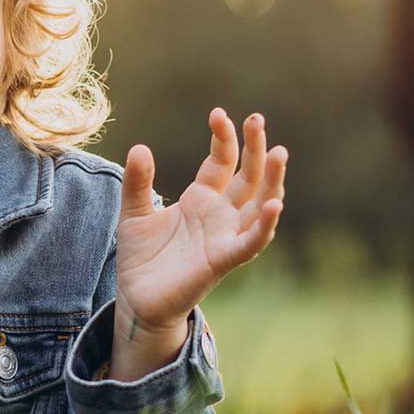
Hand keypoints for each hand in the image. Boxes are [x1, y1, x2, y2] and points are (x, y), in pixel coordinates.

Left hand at [114, 108, 286, 342]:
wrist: (137, 299)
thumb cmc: (141, 257)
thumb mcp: (133, 212)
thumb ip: (137, 183)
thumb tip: (140, 147)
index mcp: (201, 198)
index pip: (222, 161)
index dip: (224, 138)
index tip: (218, 114)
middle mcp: (220, 214)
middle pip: (248, 175)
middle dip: (256, 148)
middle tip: (257, 118)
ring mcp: (225, 236)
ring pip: (259, 204)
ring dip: (272, 180)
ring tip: (280, 152)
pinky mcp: (223, 260)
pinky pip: (251, 242)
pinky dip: (265, 225)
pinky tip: (274, 204)